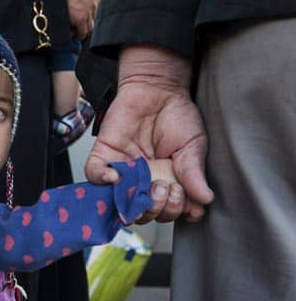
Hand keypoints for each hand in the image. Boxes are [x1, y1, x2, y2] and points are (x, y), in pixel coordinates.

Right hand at [61, 0, 103, 39]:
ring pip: (89, 27)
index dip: (89, 14)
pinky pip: (81, 32)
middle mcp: (94, 3)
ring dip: (82, 30)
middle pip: (94, 19)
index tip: (82, 16)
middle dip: (86, 22)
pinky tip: (71, 33)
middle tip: (76, 24)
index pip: (98, 10)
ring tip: (74, 30)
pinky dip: (76, 34)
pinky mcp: (80, 19)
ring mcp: (88, 12)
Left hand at [84, 45, 213, 221]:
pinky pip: (94, 176)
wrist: (158, 87)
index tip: (189, 207)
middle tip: (170, 189)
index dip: (175, 212)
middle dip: (159, 208)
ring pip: (120, 202)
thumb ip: (194, 172)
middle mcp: (143, 182)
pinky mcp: (105, 155)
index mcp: (166, 183)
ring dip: (135, 203)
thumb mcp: (194, 145)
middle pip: (145, 213)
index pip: (166, 212)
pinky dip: (102, 181)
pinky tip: (117, 178)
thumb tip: (205, 199)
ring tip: (153, 187)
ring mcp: (123, 171)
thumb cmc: (178, 115)